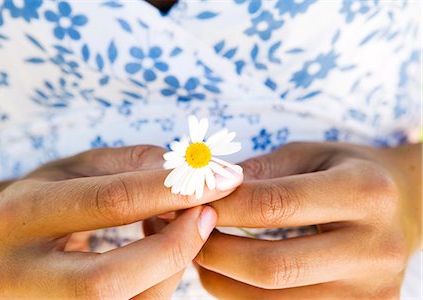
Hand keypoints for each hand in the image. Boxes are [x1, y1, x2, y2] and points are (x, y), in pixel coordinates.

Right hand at [0, 145, 242, 298]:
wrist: (15, 240)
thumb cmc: (55, 195)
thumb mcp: (83, 166)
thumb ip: (134, 164)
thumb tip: (190, 172)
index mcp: (20, 214)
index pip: (110, 202)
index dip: (174, 190)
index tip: (221, 178)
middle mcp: (16, 272)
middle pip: (107, 281)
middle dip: (173, 247)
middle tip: (208, 215)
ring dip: (170, 265)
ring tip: (181, 226)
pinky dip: (160, 279)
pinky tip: (161, 248)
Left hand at [194, 142, 420, 298]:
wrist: (399, 208)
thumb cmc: (345, 172)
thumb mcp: (308, 154)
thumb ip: (259, 172)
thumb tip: (204, 189)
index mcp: (365, 192)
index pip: (275, 205)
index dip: (221, 205)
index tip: (187, 200)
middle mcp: (375, 248)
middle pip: (273, 267)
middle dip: (214, 250)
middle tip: (183, 231)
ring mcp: (371, 292)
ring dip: (220, 278)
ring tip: (198, 251)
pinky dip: (242, 294)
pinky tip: (226, 270)